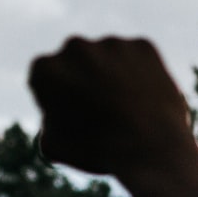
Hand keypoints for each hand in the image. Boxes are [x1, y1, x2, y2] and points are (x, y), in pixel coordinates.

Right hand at [27, 36, 197, 196]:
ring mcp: (112, 43)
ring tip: (130, 114)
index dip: (59, 104)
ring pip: (110, 61)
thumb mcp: (56, 148)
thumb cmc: (99, 153)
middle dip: (87, 87)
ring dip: (115, 80)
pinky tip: (146, 103)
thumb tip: (54, 121)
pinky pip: (139, 59)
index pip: (45, 81)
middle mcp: (75, 47)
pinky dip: (142, 76)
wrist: (152, 148)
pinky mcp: (144, 46)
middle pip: (77, 67)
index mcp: (45, 69)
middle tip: (104, 118)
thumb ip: (48, 126)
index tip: (76, 122)